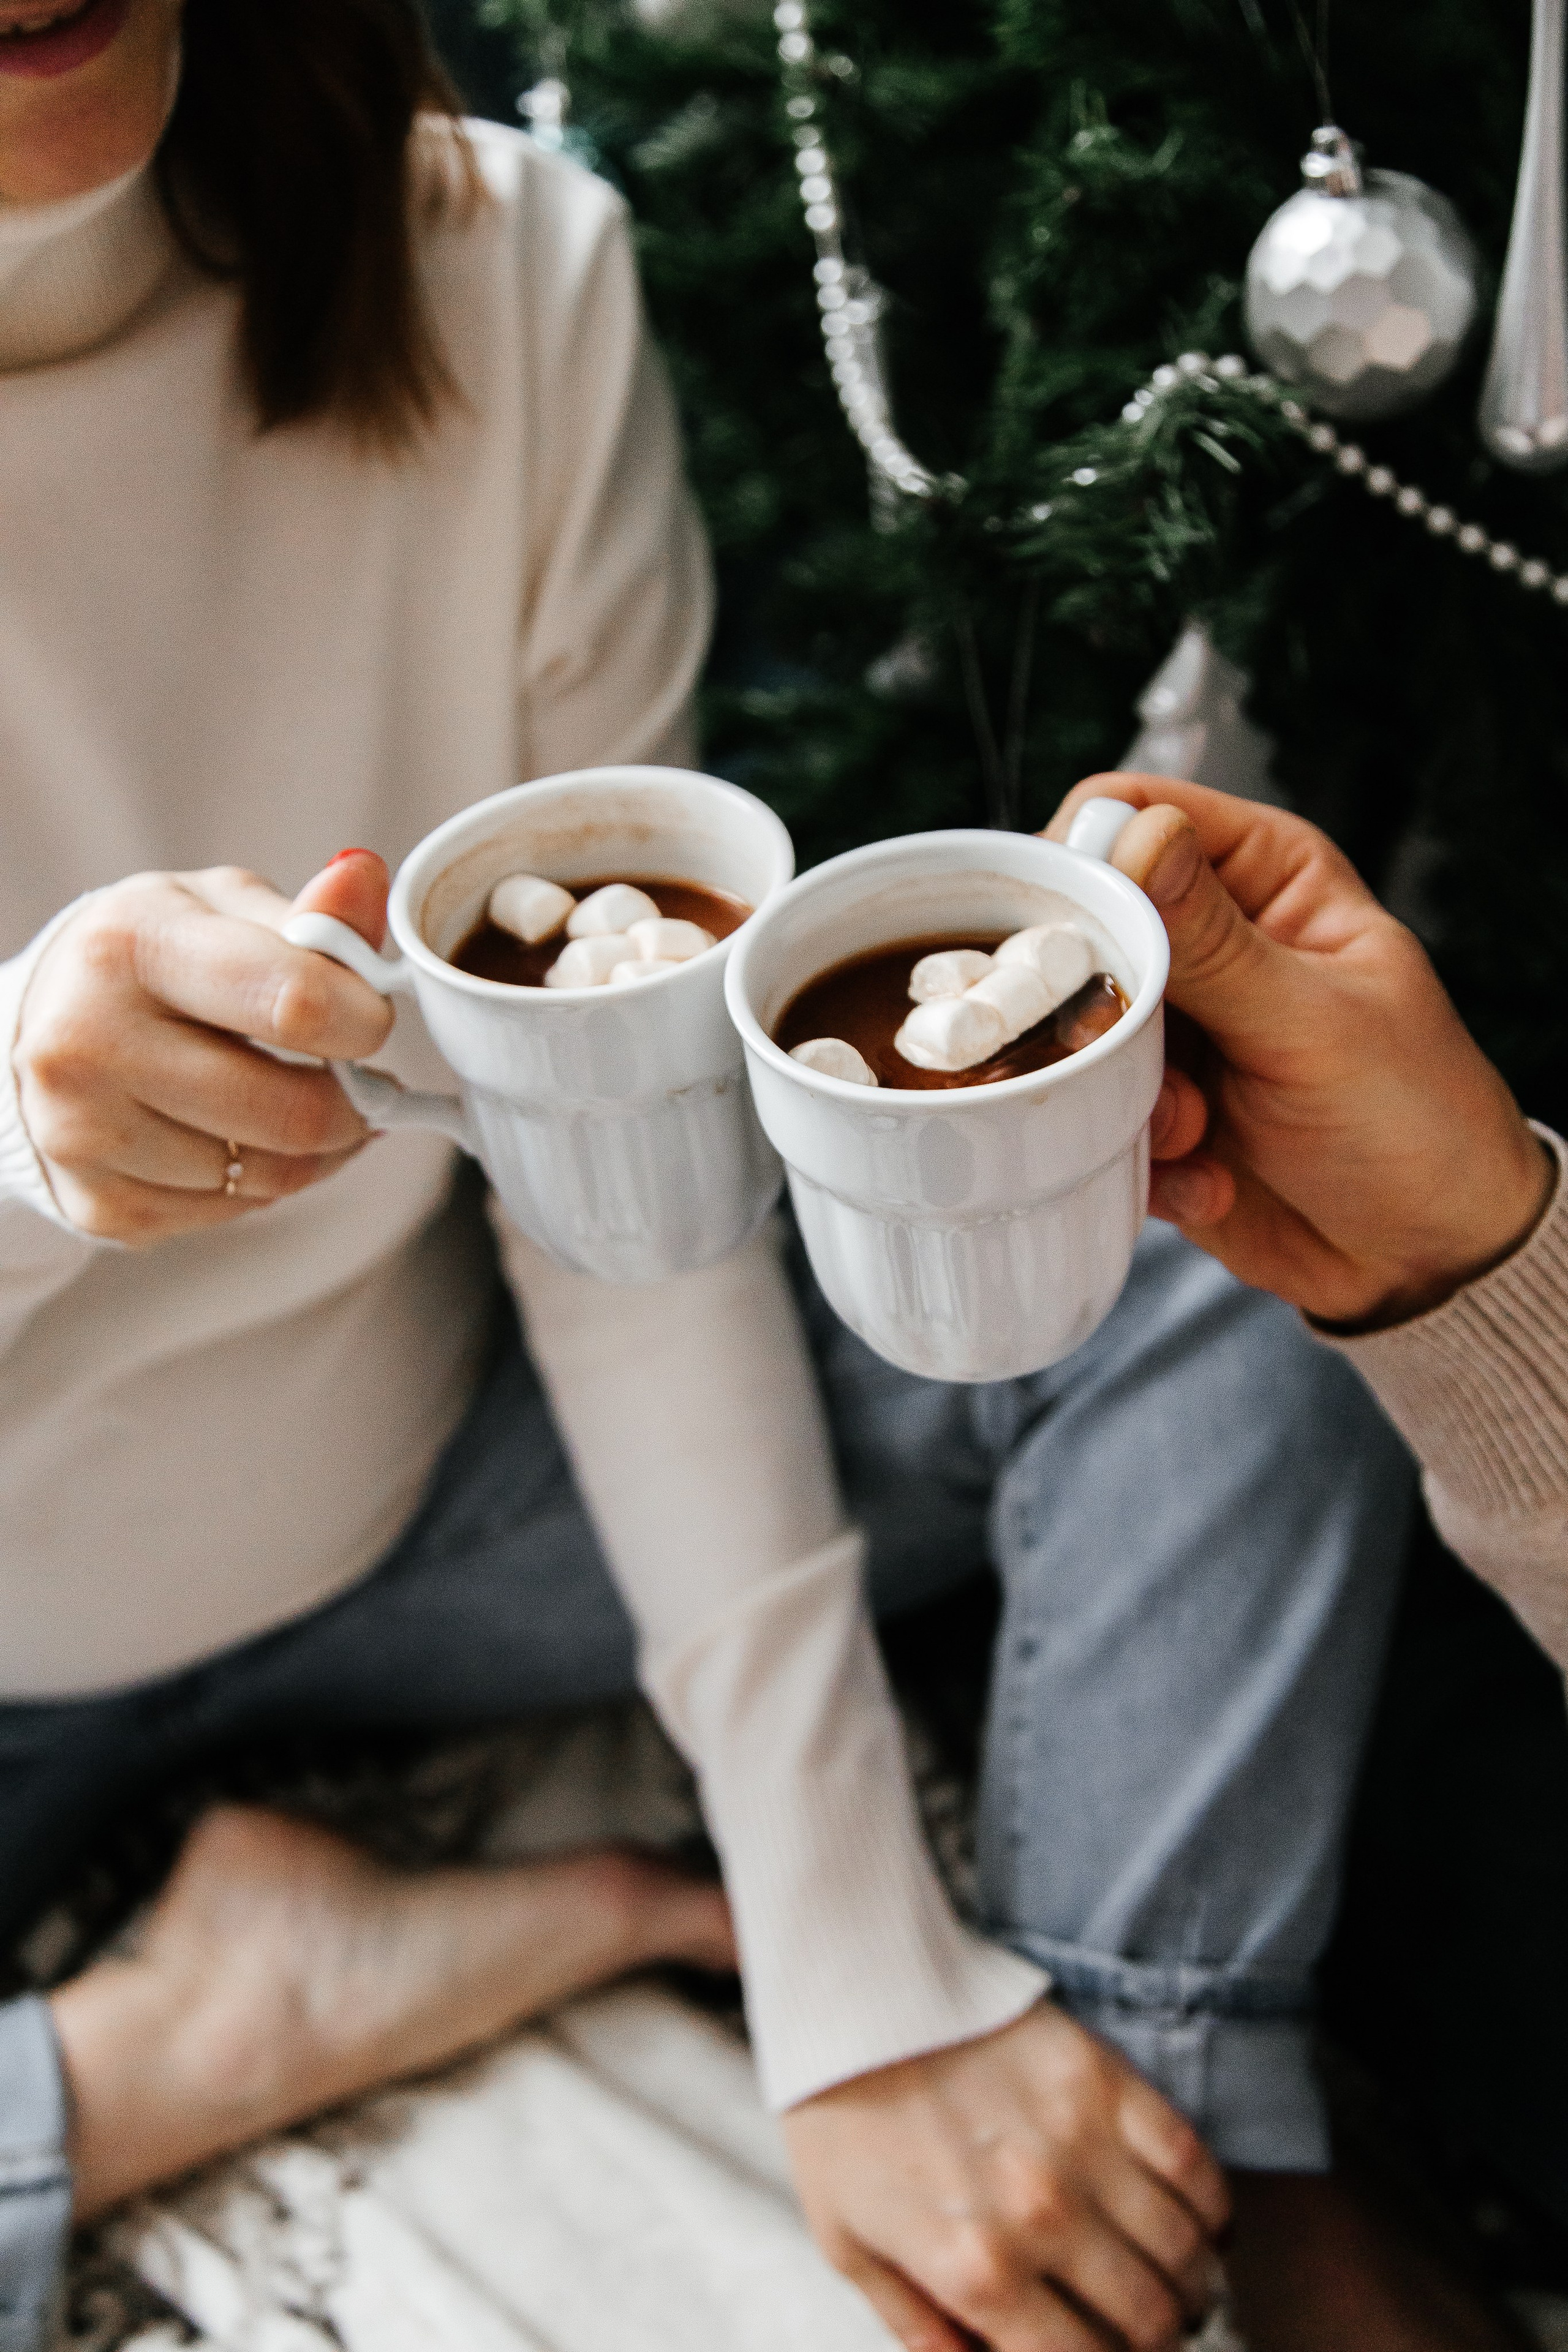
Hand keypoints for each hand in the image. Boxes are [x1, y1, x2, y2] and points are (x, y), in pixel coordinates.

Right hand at [14, 851, 394, 1244]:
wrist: (41, 1027)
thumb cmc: (149, 959)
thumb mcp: (222, 909)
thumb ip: (309, 913)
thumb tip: (365, 879)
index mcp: (130, 946)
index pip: (296, 1002)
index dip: (364, 1020)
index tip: (369, 1016)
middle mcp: (90, 1044)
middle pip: (294, 1113)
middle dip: (355, 1102)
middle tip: (359, 1081)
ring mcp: (85, 1134)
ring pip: (272, 1177)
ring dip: (316, 1151)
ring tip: (302, 1106)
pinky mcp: (99, 1203)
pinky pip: (234, 1213)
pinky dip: (262, 1183)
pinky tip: (244, 1139)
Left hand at [783, 2001, 1228, 2351]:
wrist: (855, 1995)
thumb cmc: (841, 2120)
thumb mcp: (850, 2248)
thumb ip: (919, 2330)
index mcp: (975, 2270)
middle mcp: (1040, 2216)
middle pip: (1150, 2319)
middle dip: (1159, 2340)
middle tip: (1150, 2332)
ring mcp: (1080, 2143)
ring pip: (1184, 2251)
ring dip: (1192, 2284)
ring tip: (1177, 2285)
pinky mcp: (1104, 2078)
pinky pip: (1192, 2163)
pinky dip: (1211, 2209)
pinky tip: (1198, 2224)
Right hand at [1047, 776, 1554, 1327]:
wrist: (1426, 1254)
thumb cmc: (1415, 1117)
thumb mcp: (1313, 1022)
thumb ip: (1211, 941)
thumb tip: (1135, 835)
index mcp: (1261, 877)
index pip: (1133, 814)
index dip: (1081, 861)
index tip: (1068, 934)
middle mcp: (1206, 942)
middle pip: (1080, 926)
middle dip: (1093, 1003)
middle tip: (1124, 1053)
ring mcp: (1174, 1027)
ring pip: (1073, 1030)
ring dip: (1121, 1092)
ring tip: (1196, 1131)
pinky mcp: (1147, 1107)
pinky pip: (1088, 1114)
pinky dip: (1141, 1154)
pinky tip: (1211, 1178)